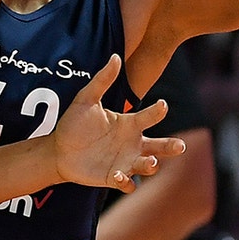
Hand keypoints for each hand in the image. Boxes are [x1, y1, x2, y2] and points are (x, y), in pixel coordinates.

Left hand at [52, 55, 186, 192]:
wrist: (58, 150)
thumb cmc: (74, 124)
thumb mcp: (86, 100)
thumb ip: (102, 80)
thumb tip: (116, 56)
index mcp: (129, 124)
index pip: (150, 117)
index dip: (158, 111)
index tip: (162, 105)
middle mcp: (132, 143)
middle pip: (160, 146)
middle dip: (172, 146)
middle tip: (180, 146)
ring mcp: (125, 162)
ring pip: (148, 165)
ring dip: (152, 165)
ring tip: (151, 162)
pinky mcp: (113, 177)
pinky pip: (127, 183)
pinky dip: (126, 181)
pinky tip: (117, 175)